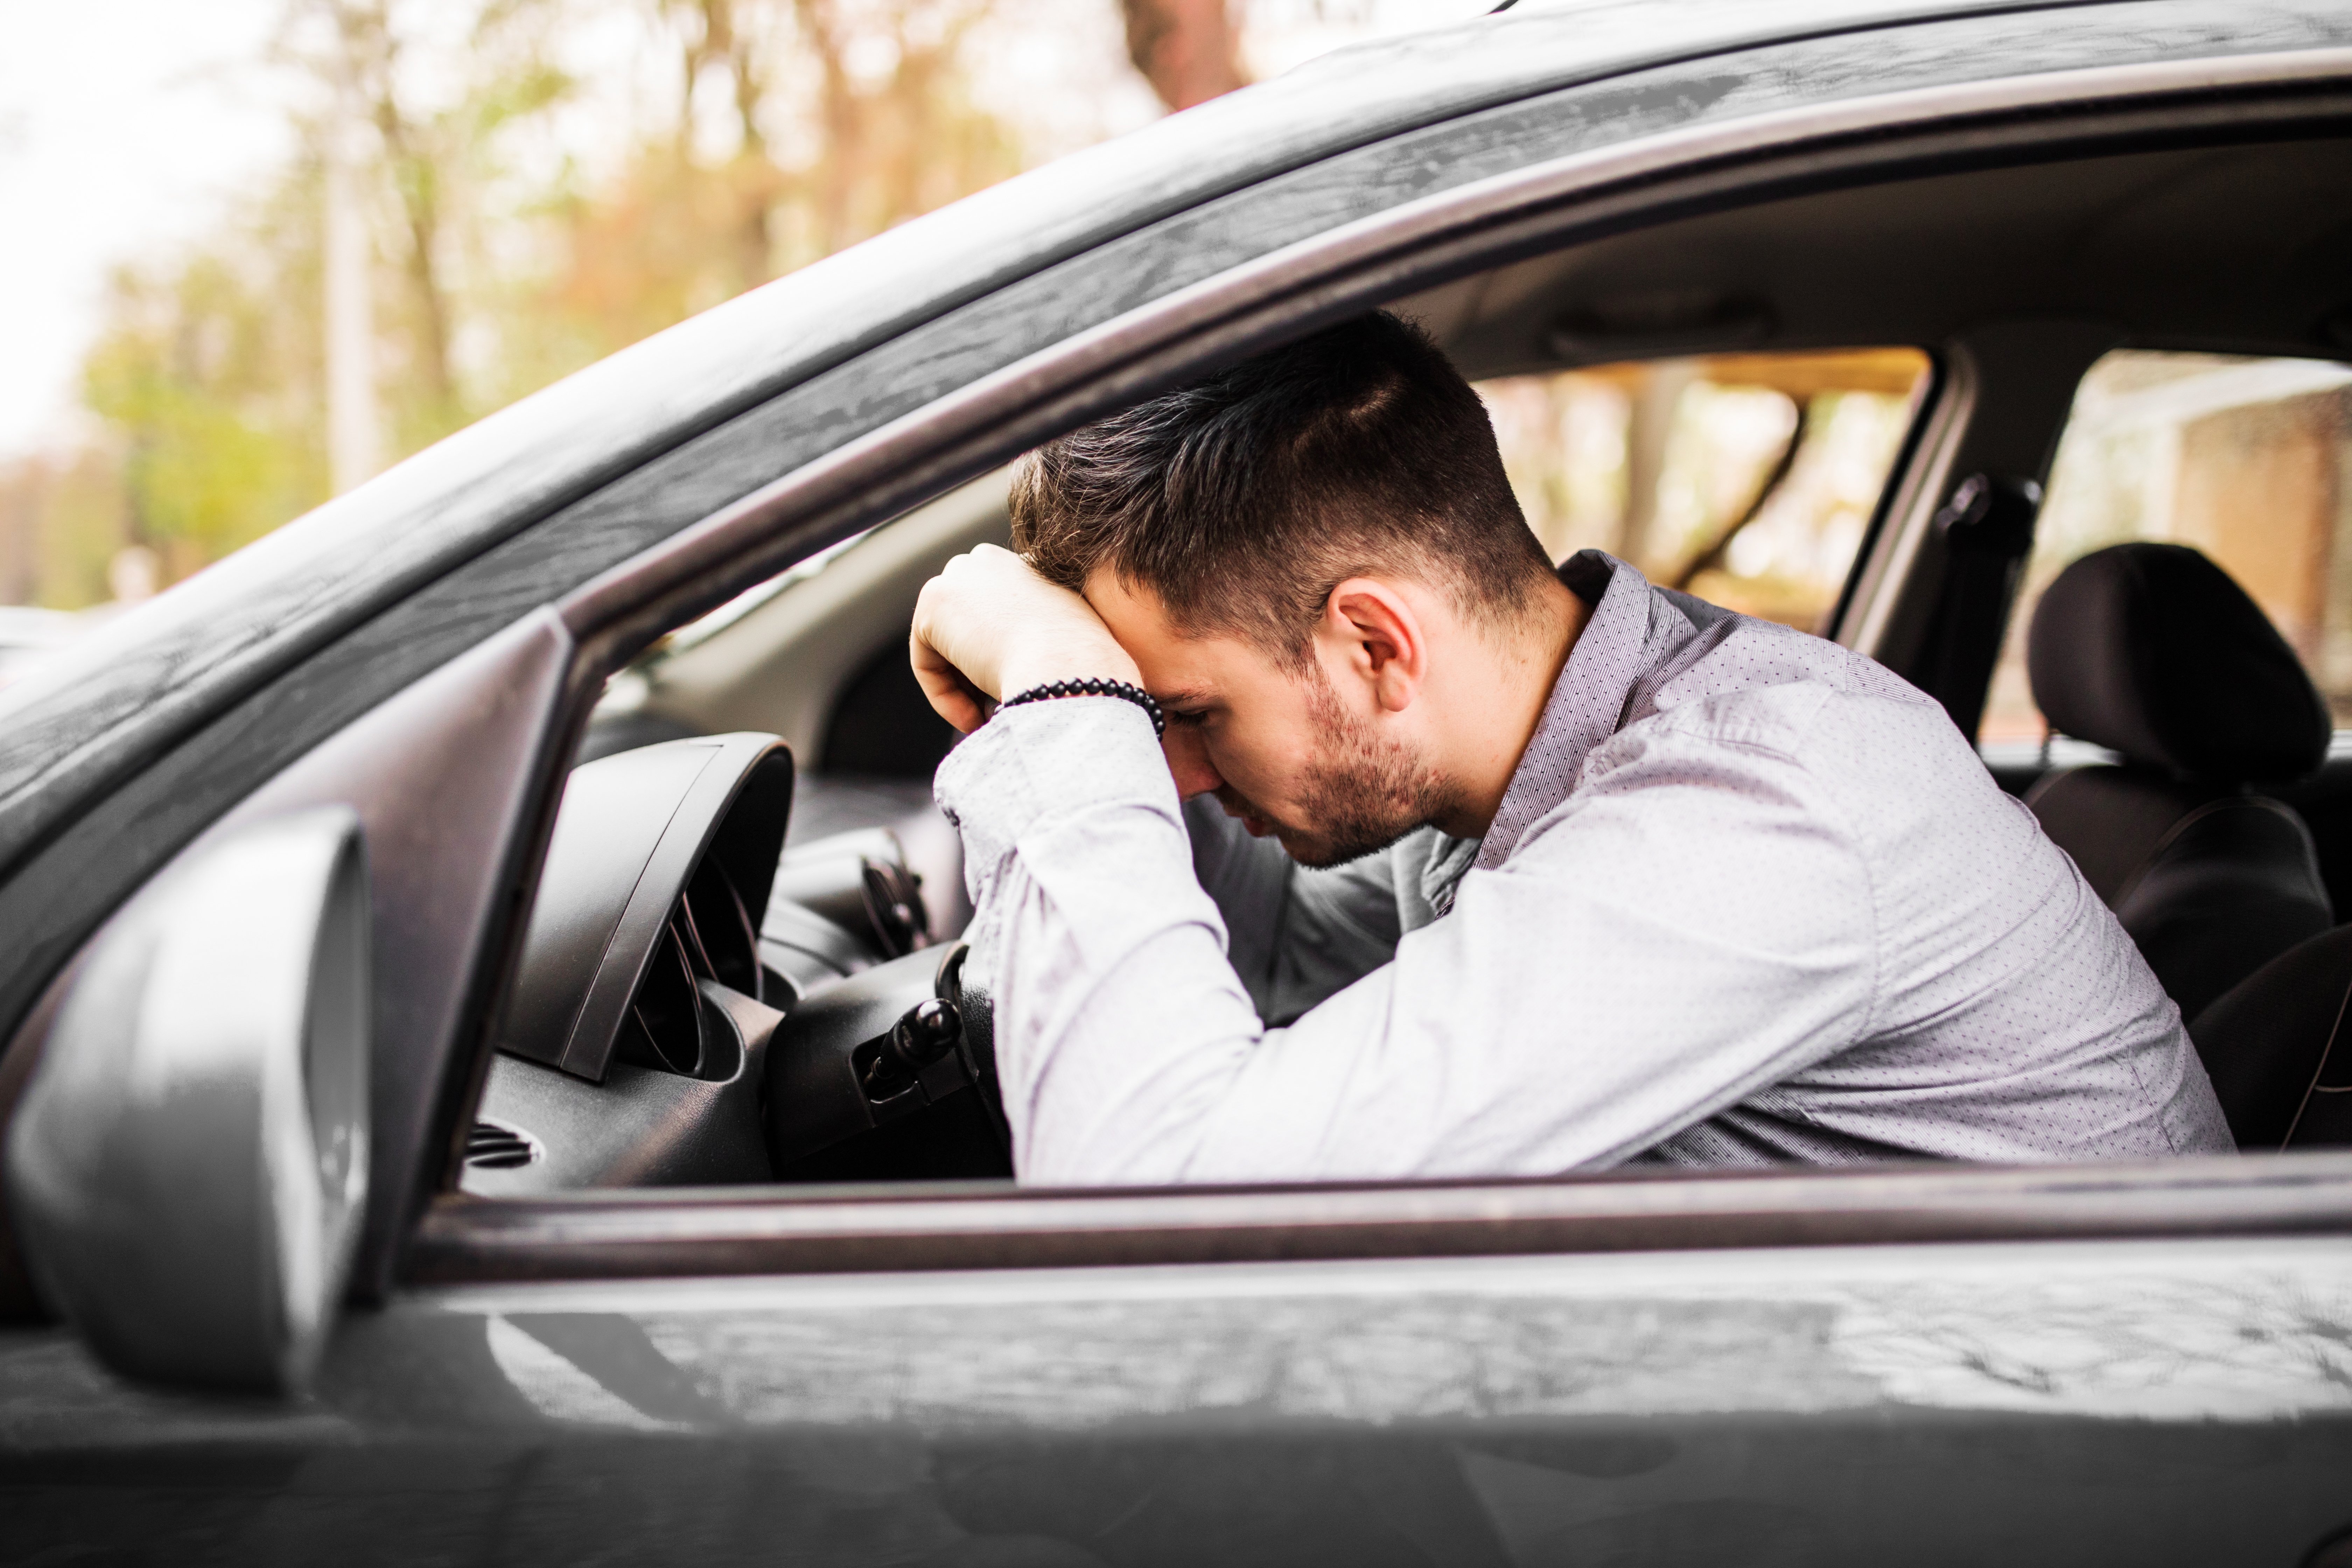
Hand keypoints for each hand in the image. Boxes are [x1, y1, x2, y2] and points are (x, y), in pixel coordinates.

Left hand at [909, 544, 1140, 732]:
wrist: (1071, 670)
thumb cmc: (1086, 673)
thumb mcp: (1072, 649)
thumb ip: (1044, 646)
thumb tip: (1015, 671)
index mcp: (1034, 565)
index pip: (998, 617)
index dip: (1003, 662)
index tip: (1017, 695)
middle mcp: (995, 560)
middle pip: (966, 627)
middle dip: (975, 672)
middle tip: (995, 711)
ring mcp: (961, 575)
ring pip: (946, 647)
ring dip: (964, 690)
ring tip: (989, 720)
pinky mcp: (934, 601)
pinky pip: (927, 661)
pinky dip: (945, 697)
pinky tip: (974, 718)